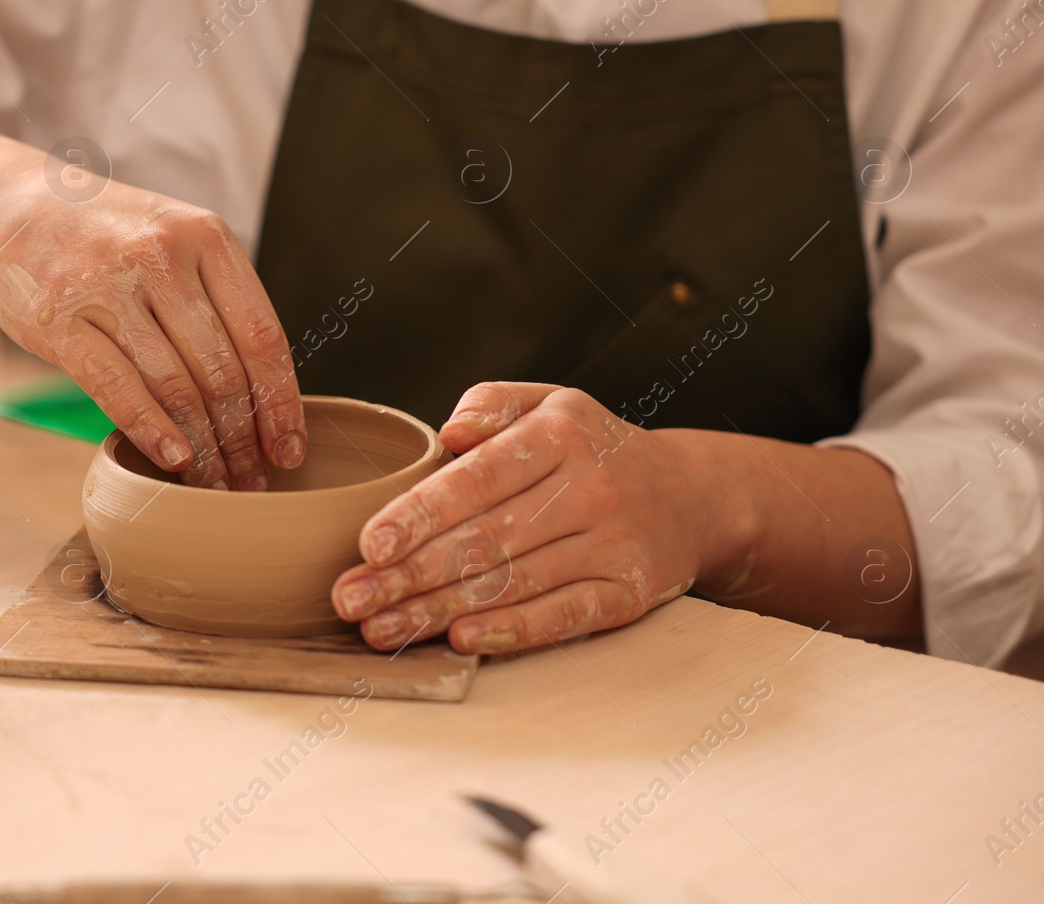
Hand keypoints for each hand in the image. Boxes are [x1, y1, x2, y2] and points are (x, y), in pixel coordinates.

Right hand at [0, 169, 306, 489]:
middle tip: (251, 484)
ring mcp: (107, 285)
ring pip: (174, 386)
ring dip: (201, 448)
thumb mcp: (171, 238)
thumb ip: (215, 298)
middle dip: (242, 440)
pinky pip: (116, 386)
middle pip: (221, 370)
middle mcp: (161, 254)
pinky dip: (150, 429)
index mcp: (206, 236)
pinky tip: (172, 459)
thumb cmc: (102, 233)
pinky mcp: (57, 318)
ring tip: (214, 485)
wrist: (4, 200)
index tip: (289, 450)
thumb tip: (262, 393)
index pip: (262, 336)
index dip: (281, 403)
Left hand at [330, 383, 749, 652]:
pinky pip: (565, 615)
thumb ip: (491, 406)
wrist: (692, 495)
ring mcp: (613, 543)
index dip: (419, 514)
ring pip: (512, 582)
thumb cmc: (593, 448)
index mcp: (559, 435)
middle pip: (485, 539)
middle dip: (409, 574)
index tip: (368, 545)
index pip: (477, 479)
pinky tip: (462, 639)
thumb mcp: (550, 404)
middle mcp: (589, 487)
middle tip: (351, 600)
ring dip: (439, 611)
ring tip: (382, 629)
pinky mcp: (630, 592)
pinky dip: (513, 631)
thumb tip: (447, 434)